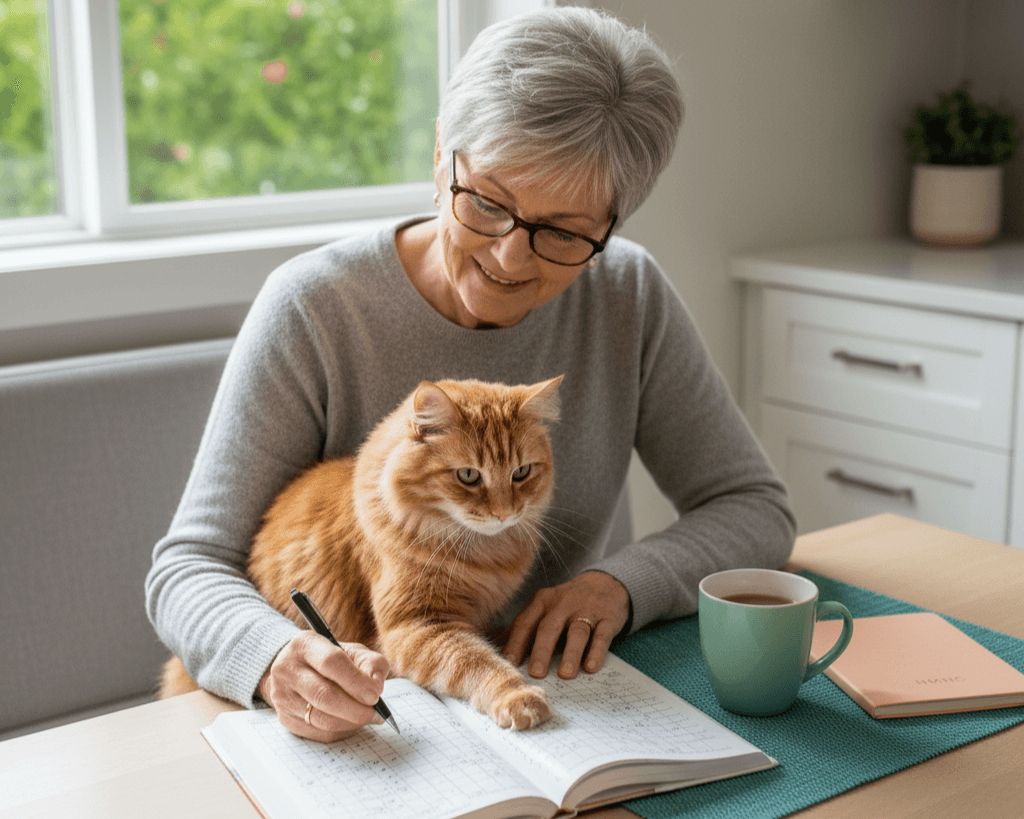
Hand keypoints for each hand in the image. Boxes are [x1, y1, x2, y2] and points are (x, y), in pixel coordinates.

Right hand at [258, 632, 389, 741]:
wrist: (293, 669)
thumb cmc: (329, 659)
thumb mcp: (351, 651)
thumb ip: (371, 663)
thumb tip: (376, 686)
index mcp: (305, 644)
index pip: (331, 662)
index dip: (356, 681)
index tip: (375, 695)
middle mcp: (287, 669)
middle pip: (324, 695)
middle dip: (355, 708)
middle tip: (376, 713)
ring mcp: (283, 696)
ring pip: (321, 718)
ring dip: (350, 722)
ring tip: (368, 718)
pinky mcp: (285, 719)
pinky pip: (318, 732)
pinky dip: (341, 731)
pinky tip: (352, 723)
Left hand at [503, 571, 630, 680]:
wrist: (606, 583)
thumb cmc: (568, 604)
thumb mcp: (546, 608)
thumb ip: (527, 628)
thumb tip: (499, 651)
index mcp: (542, 601)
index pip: (526, 622)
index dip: (516, 643)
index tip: (509, 663)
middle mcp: (562, 604)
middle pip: (549, 627)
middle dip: (541, 650)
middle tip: (535, 673)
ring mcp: (587, 610)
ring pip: (577, 632)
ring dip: (570, 653)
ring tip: (565, 674)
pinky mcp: (608, 618)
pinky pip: (601, 635)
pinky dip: (596, 651)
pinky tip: (591, 667)